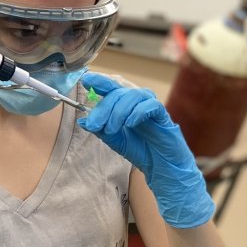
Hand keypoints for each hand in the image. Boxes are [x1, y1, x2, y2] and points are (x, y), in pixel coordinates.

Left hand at [78, 74, 213, 228]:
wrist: (161, 167)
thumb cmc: (140, 150)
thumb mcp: (114, 140)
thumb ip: (100, 129)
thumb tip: (83, 121)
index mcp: (126, 104)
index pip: (112, 86)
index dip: (100, 81)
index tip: (86, 80)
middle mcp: (139, 101)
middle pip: (119, 91)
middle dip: (104, 107)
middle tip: (94, 124)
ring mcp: (152, 107)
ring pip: (134, 95)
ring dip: (118, 111)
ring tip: (111, 129)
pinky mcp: (164, 115)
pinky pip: (151, 105)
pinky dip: (137, 112)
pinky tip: (130, 124)